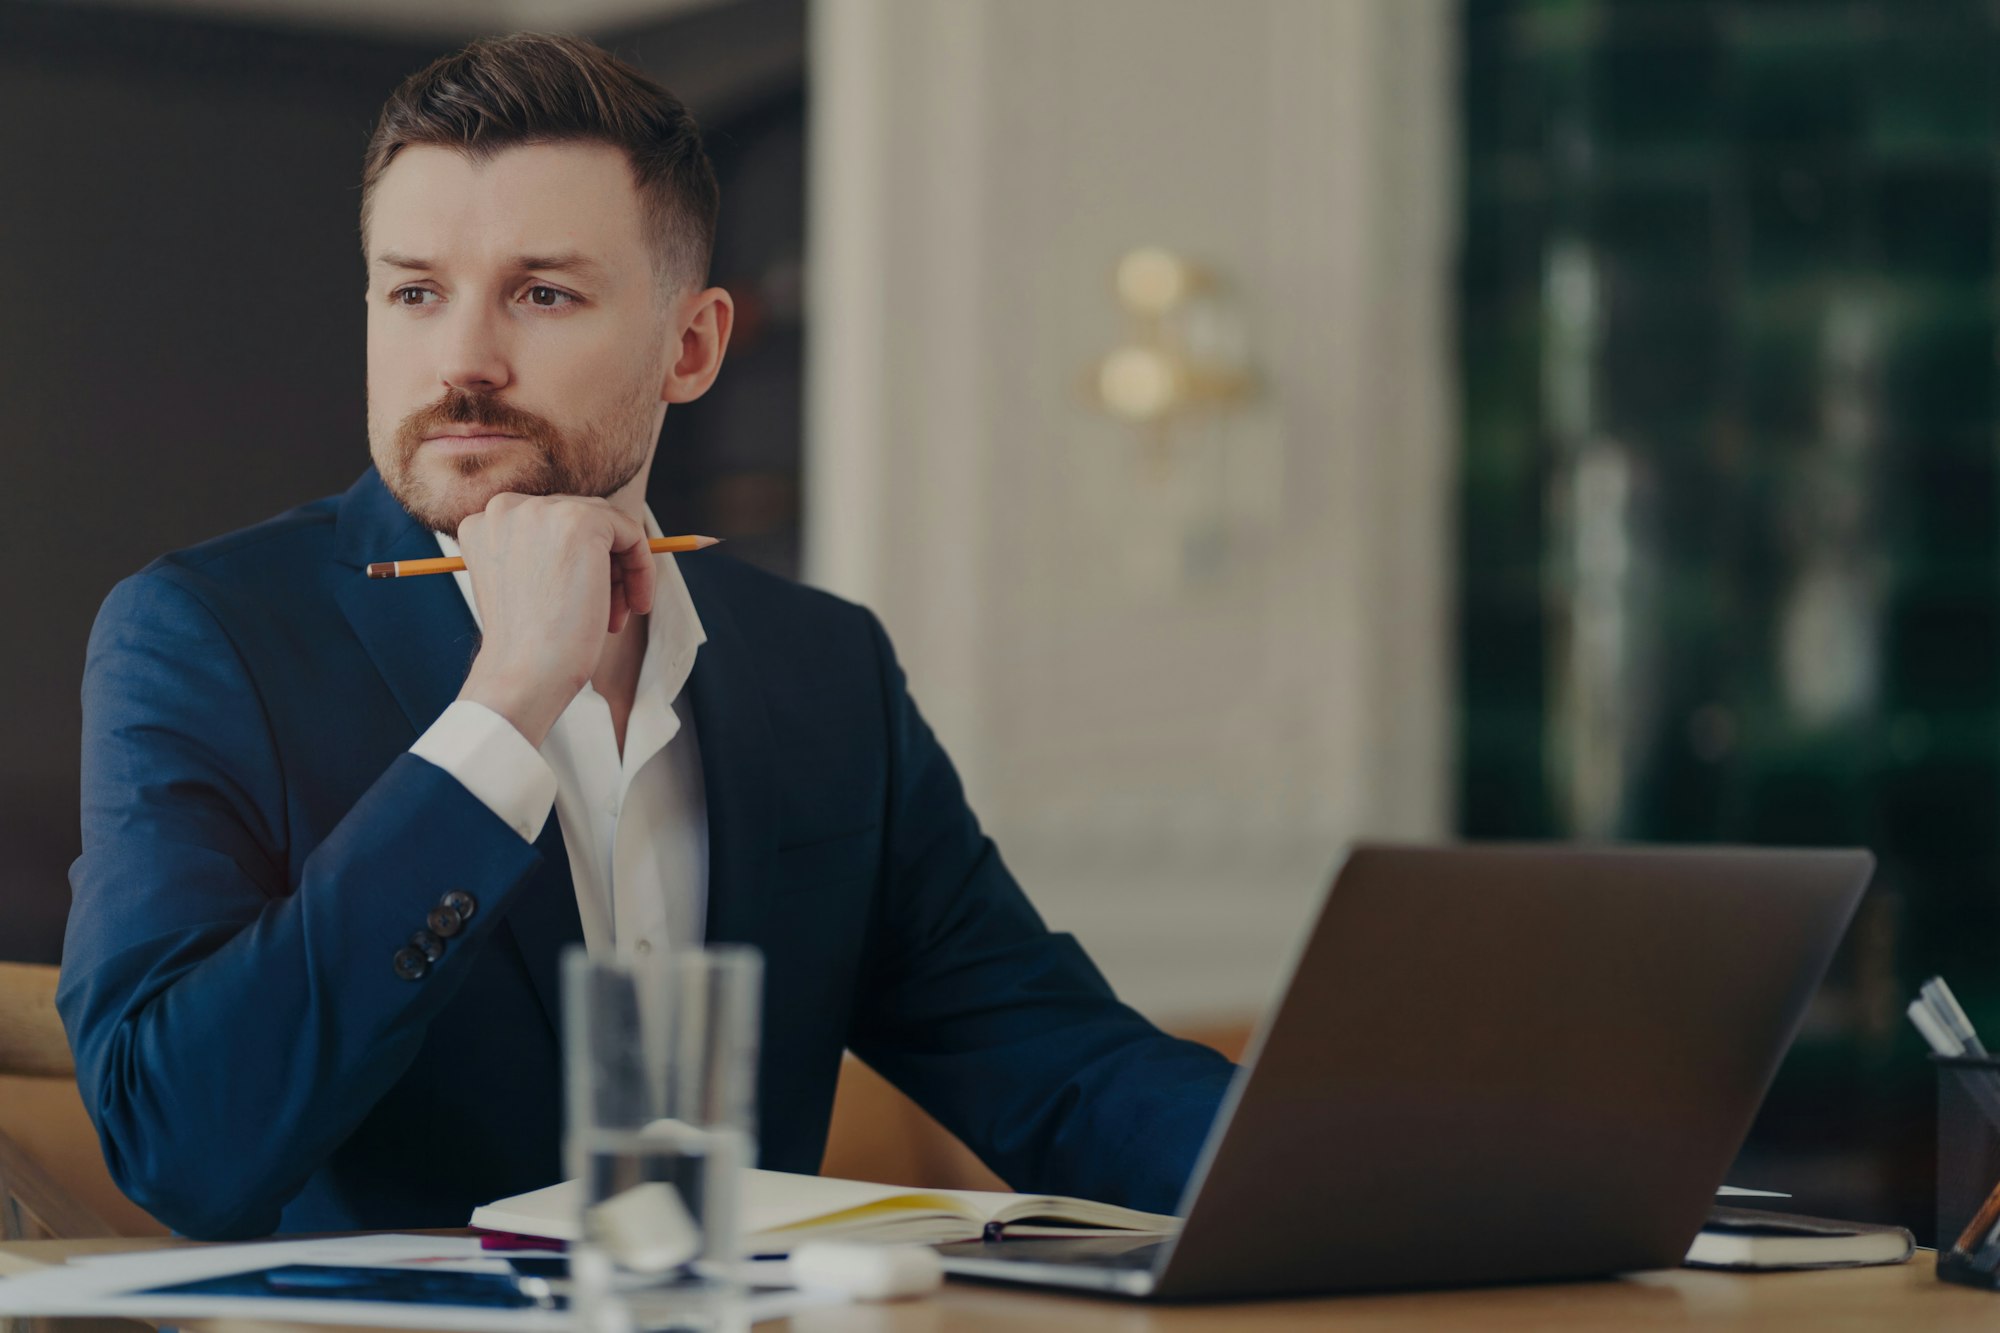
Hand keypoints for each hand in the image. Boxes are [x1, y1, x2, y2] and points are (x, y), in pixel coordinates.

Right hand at [452, 493, 655, 746]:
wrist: (525, 673)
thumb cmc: (526, 644)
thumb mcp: (524, 585)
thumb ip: (545, 551)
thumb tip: (600, 541)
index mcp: (483, 523)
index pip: (547, 523)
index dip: (576, 560)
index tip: (585, 597)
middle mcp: (505, 506)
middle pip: (577, 518)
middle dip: (601, 565)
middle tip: (610, 610)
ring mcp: (542, 510)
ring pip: (606, 525)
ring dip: (620, 571)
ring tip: (617, 615)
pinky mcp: (581, 520)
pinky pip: (631, 533)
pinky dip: (642, 568)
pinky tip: (636, 603)